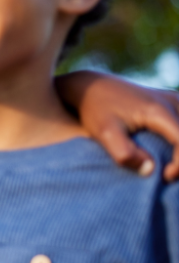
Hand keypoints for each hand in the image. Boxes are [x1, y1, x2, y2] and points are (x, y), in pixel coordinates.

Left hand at [57, 71, 178, 180]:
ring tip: (169, 166)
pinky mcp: (175, 102)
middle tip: (167, 174)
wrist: (92, 86)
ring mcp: (177, 99)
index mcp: (159, 111)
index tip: (164, 176)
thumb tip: (150, 170)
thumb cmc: (96, 110)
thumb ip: (125, 153)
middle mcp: (173, 102)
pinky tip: (169, 153)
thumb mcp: (104, 133)